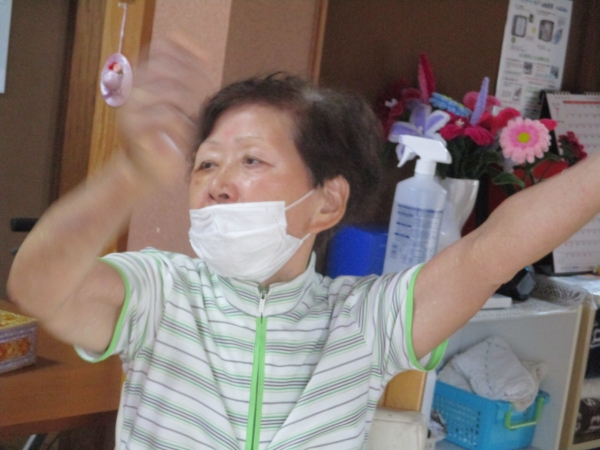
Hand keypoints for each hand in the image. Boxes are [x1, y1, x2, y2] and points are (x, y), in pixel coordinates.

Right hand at [119, 35, 215, 186]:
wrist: (146, 172)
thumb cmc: (167, 139)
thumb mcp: (179, 105)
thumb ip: (186, 82)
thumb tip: (204, 57)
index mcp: (140, 75)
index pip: (162, 46)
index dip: (186, 49)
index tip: (208, 63)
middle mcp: (131, 86)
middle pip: (169, 66)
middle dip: (196, 80)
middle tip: (208, 98)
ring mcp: (130, 106)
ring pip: (170, 90)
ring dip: (192, 105)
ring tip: (198, 119)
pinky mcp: (134, 128)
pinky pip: (166, 116)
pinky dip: (184, 126)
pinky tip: (189, 135)